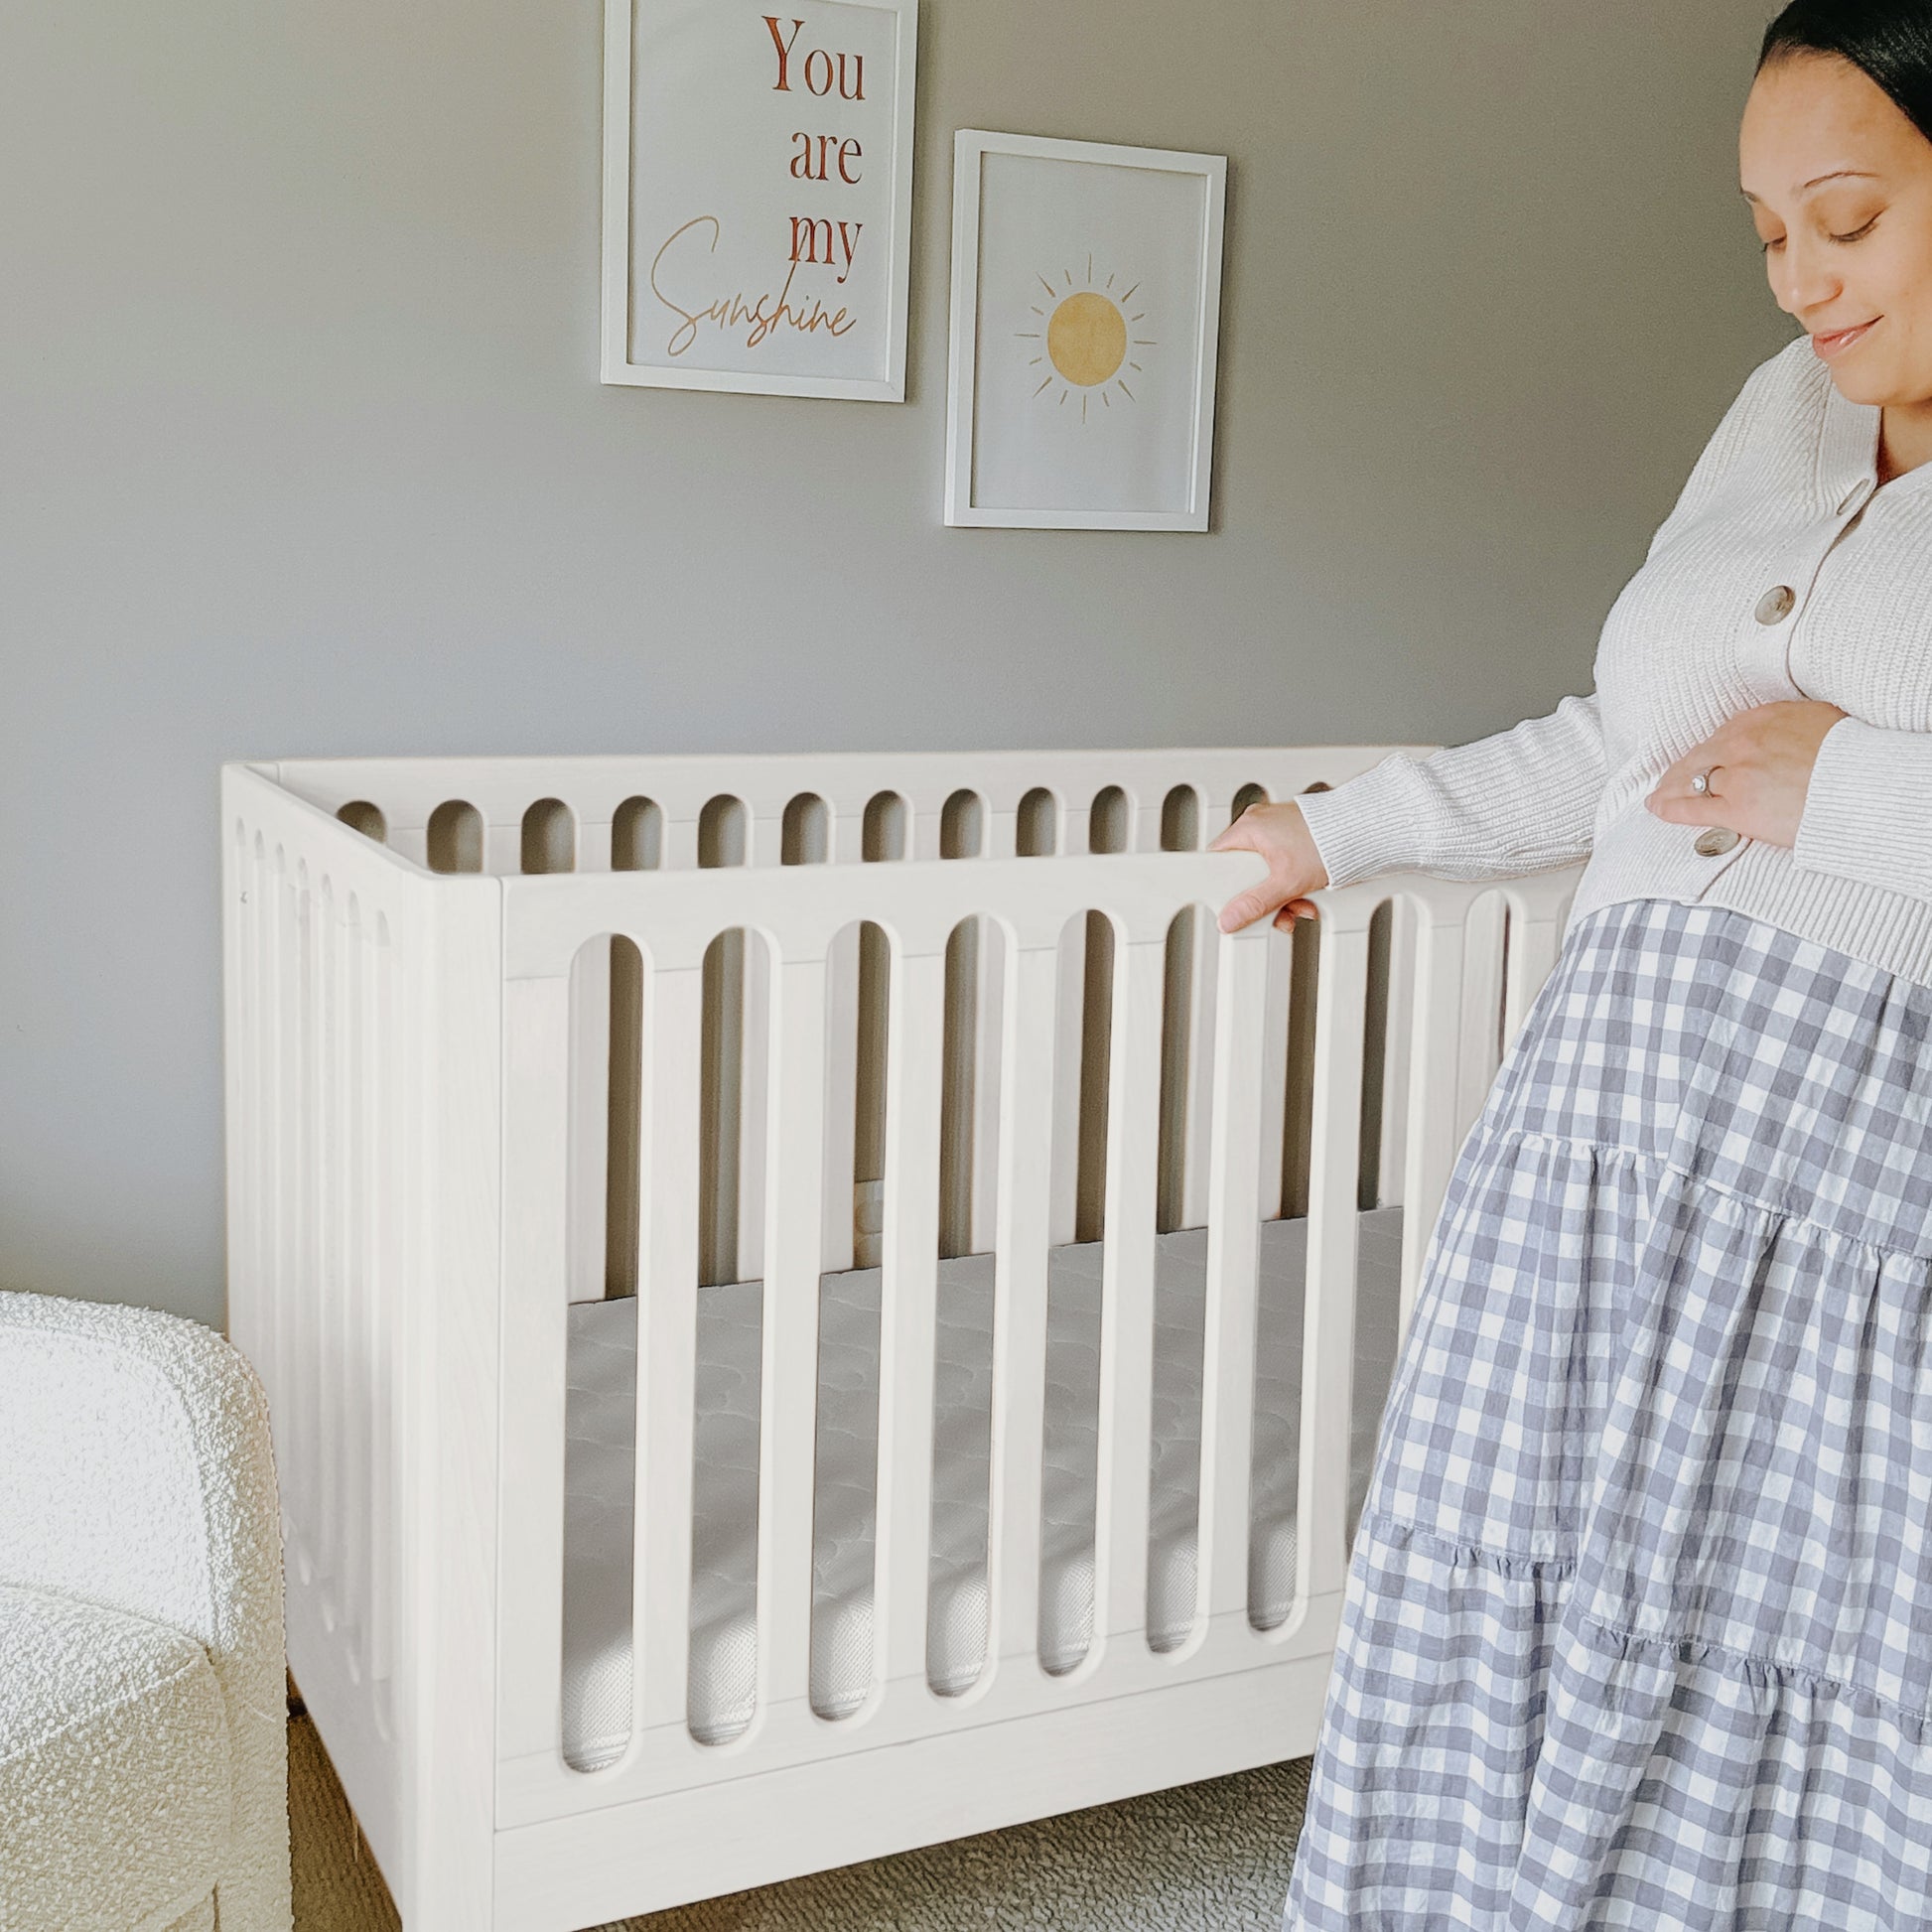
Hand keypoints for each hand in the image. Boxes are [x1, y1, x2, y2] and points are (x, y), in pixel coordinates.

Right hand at [1209, 800, 1330, 932]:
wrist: (1365, 831)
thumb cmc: (1328, 840)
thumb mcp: (1286, 882)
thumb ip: (1254, 904)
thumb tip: (1230, 919)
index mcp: (1249, 827)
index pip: (1218, 859)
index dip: (1223, 886)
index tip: (1231, 904)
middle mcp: (1260, 823)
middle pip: (1245, 871)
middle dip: (1263, 897)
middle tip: (1276, 911)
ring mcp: (1277, 829)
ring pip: (1265, 871)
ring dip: (1280, 895)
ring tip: (1298, 904)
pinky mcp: (1294, 836)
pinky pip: (1281, 865)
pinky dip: (1291, 882)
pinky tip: (1304, 894)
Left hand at [1644, 699, 1847, 847]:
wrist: (1863, 783)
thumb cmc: (1854, 755)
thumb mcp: (1824, 722)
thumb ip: (1796, 728)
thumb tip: (1794, 736)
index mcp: (1765, 717)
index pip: (1726, 732)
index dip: (1713, 748)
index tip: (1707, 754)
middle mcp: (1743, 742)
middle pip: (1702, 755)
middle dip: (1684, 767)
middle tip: (1670, 776)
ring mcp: (1737, 775)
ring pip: (1691, 780)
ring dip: (1672, 787)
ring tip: (1660, 794)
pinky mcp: (1737, 808)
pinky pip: (1693, 808)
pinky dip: (1670, 808)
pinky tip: (1657, 808)